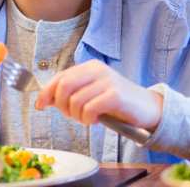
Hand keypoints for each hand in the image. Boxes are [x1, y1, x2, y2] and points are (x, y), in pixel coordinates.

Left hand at [34, 59, 162, 129]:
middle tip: (71, 116)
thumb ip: (72, 93)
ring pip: (75, 101)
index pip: (60, 77)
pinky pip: (89, 109)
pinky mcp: (115, 95)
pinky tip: (96, 121)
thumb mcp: (92, 93)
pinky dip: (88, 119)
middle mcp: (97, 70)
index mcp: (89, 67)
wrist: (150, 108)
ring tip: (88, 119)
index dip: (46, 92)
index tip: (39, 105)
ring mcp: (107, 81)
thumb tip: (44, 99)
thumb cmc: (118, 104)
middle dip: (61, 105)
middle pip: (63, 86)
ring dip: (77, 116)